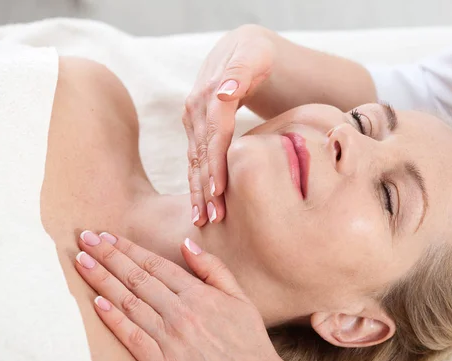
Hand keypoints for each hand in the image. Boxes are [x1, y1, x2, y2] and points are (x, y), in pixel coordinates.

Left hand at [74, 230, 286, 360]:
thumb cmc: (248, 343)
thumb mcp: (241, 299)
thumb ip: (214, 269)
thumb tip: (188, 243)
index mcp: (199, 294)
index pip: (155, 264)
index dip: (128, 248)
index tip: (108, 236)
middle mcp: (181, 312)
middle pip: (136, 278)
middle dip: (108, 256)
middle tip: (85, 239)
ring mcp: (169, 338)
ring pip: (128, 302)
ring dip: (102, 280)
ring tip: (82, 262)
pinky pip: (131, 336)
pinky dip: (112, 318)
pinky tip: (96, 302)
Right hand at [184, 24, 275, 225]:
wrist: (243, 49)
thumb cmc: (257, 53)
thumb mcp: (255, 53)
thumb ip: (241, 71)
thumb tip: (224, 91)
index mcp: (210, 94)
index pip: (214, 135)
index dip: (216, 164)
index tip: (219, 192)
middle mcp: (196, 108)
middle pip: (201, 153)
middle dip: (205, 187)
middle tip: (213, 218)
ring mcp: (193, 121)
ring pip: (194, 161)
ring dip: (197, 191)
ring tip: (203, 220)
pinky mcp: (196, 130)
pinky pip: (194, 159)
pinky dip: (196, 183)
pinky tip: (199, 206)